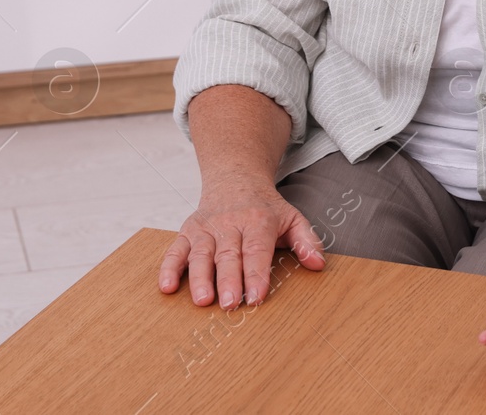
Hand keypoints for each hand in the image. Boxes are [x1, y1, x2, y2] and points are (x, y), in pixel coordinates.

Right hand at [158, 182, 324, 308]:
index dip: (256, 274)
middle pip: (228, 255)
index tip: (256, 297)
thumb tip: (318, 264)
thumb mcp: (292, 218)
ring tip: (203, 301)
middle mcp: (230, 223)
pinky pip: (175, 250)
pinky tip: (167, 287)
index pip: (257, 250)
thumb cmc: (266, 208)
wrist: (236, 179)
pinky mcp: (187, 231)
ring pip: (201, 254)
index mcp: (258, 221)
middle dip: (229, 280)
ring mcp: (206, 228)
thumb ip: (307, 241)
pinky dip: (169, 268)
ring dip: (200, 278)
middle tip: (230, 305)